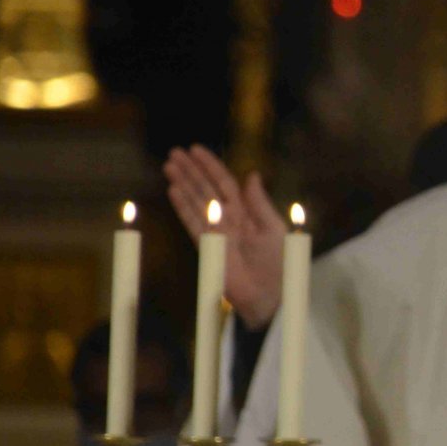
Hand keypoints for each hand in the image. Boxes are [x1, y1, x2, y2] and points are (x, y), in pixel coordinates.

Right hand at [164, 145, 286, 328]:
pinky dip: (183, 206)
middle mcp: (228, 219)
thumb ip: (260, 202)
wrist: (268, 296)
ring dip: (183, 183)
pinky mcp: (207, 246)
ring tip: (169, 165)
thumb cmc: (277, 263)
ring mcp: (216, 232)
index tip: (196, 149)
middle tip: (175, 152)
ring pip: (196, 202)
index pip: (225, 183)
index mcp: (246, 212)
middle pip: (206, 189)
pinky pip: (192, 222)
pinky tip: (173, 190)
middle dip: (191, 171)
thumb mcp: (273, 229)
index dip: (210, 166)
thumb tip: (252, 174)